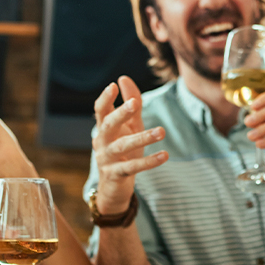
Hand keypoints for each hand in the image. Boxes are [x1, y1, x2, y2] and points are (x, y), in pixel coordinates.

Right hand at [91, 76, 166, 213]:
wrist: (112, 187)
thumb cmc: (122, 151)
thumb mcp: (128, 126)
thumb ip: (130, 104)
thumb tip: (123, 78)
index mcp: (103, 128)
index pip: (100, 110)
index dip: (105, 98)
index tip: (114, 86)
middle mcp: (101, 142)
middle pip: (108, 125)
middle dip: (120, 114)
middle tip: (133, 103)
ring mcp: (106, 159)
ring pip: (123, 146)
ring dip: (142, 138)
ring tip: (161, 132)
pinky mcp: (115, 175)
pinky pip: (132, 167)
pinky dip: (149, 162)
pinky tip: (164, 155)